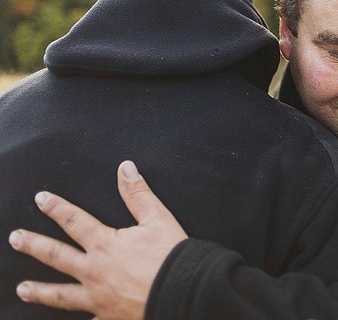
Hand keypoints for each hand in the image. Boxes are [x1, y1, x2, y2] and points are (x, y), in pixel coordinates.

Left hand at [8, 160, 187, 318]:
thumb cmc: (171, 256)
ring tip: (22, 289)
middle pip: (57, 256)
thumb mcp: (158, 219)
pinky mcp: (108, 317)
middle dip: (34, 245)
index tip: (40, 199)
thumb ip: (138, 194)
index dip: (56, 208)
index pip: (74, 221)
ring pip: (61, 295)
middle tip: (15, 238)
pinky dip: (77, 319)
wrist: (183, 293)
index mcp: (105, 245)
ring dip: (39, 291)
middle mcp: (94, 271)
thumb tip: (125, 169)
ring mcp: (98, 298)